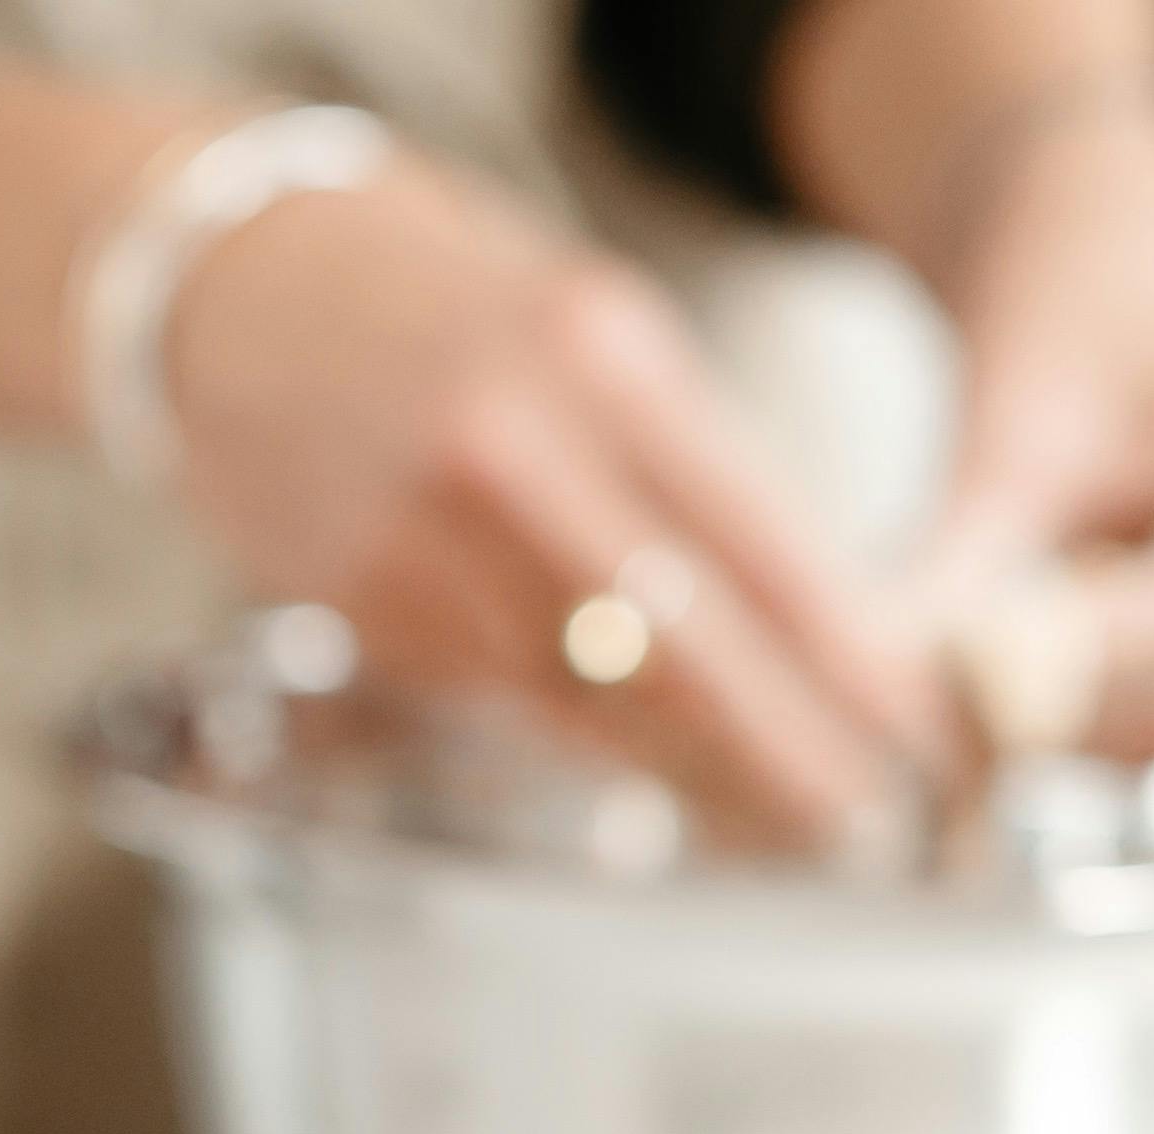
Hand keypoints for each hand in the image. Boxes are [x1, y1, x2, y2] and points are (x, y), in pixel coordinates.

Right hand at [165, 152, 942, 845]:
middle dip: (799, 765)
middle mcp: (516, 455)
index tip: (925, 739)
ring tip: (791, 834)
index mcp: (605, 361)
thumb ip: (696, 470)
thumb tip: (820, 628)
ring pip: (604, 712)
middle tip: (875, 834)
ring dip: (712, 789)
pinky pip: (517, 710)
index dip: (860, 672)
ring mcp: (429, 545)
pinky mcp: (368, 614)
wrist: (227, 278)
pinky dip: (605, 758)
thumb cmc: (446, 307)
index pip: (769, 553)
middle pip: (696, 661)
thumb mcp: (597, 335)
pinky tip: (669, 792)